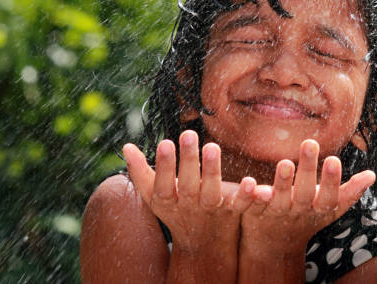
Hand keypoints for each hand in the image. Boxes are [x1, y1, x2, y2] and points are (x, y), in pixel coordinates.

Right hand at [123, 130, 256, 252]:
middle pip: (188, 185)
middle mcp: (189, 205)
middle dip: (188, 161)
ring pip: (212, 192)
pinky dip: (245, 196)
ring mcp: (210, 209)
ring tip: (212, 146)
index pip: (163, 184)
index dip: (164, 165)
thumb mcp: (155, 195)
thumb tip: (126, 145)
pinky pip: (239, 205)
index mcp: (168, 200)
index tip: (165, 142)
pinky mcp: (231, 212)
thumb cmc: (175, 209)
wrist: (202, 242)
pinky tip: (250, 181)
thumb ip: (140, 171)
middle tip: (189, 135)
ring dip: (212, 171)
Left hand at [241, 139, 375, 255]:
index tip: (334, 159)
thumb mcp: (328, 207)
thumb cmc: (306, 215)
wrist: (274, 242)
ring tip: (284, 162)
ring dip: (282, 182)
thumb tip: (372, 175)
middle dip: (307, 170)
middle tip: (309, 143)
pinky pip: (250, 205)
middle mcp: (298, 211)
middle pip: (303, 193)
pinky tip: (249, 182)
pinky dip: (250, 195)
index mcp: (317, 209)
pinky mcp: (253, 212)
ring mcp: (275, 213)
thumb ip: (348, 192)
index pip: (328, 197)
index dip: (331, 181)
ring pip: (279, 199)